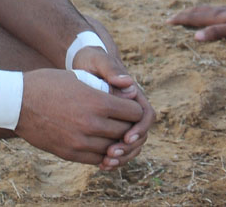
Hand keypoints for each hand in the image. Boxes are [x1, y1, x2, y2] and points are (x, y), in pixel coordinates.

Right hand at [14, 69, 144, 165]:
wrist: (16, 102)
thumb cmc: (47, 84)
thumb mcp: (77, 77)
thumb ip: (103, 87)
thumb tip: (128, 93)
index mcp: (96, 102)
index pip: (134, 112)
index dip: (134, 108)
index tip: (129, 107)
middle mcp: (92, 124)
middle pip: (127, 131)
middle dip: (130, 126)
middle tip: (126, 122)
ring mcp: (81, 141)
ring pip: (114, 148)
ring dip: (118, 142)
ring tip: (115, 135)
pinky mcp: (70, 153)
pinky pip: (98, 159)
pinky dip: (105, 154)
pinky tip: (103, 146)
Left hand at [70, 20, 153, 168]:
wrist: (81, 65)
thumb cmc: (91, 60)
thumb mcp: (99, 61)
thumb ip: (111, 70)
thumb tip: (127, 82)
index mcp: (133, 95)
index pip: (145, 116)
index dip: (139, 128)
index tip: (126, 136)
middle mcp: (130, 110)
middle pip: (140, 135)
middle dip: (129, 147)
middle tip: (112, 154)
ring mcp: (121, 120)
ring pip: (130, 145)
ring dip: (122, 156)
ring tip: (106, 162)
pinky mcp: (110, 128)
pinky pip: (117, 146)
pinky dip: (112, 156)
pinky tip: (101, 164)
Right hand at [168, 4, 225, 41]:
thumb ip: (215, 32)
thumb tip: (195, 36)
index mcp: (216, 17)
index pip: (194, 18)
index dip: (180, 20)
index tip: (167, 22)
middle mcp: (219, 12)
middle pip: (196, 12)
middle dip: (182, 15)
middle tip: (170, 18)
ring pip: (204, 10)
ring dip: (191, 12)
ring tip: (185, 14)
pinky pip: (211, 11)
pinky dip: (202, 13)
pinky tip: (208, 15)